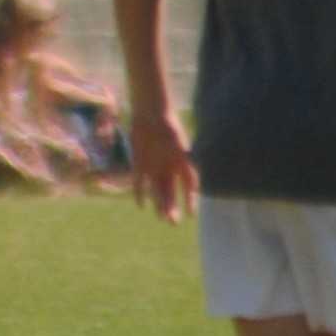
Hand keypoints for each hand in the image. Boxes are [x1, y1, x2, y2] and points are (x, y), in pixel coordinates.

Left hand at [128, 107, 197, 223]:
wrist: (150, 113)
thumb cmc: (169, 127)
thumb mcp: (180, 145)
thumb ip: (187, 162)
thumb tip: (196, 180)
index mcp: (181, 163)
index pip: (188, 186)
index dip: (190, 200)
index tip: (192, 213)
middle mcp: (168, 168)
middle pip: (171, 192)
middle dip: (172, 207)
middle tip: (173, 222)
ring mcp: (153, 167)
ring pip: (156, 190)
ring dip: (159, 204)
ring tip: (162, 217)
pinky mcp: (139, 164)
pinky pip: (139, 182)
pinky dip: (140, 193)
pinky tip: (141, 205)